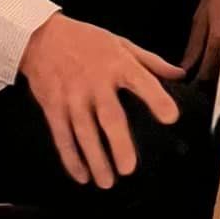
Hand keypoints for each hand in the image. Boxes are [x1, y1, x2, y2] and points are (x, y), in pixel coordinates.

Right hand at [19, 13, 183, 188]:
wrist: (40, 37)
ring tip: (107, 181)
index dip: (156, 99)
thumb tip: (179, 74)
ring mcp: (72, 97)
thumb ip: (151, 61)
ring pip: (84, 133)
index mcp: (118, 64)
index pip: (142, 82)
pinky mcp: (53, 107)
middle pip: (109, 117)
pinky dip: (71, 158)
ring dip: (95, 159)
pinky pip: (62, 137)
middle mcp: (95, 83)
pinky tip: (81, 175)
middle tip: (128, 168)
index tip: (170, 117)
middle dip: (119, 144)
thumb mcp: (122, 43)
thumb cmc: (86, 40)